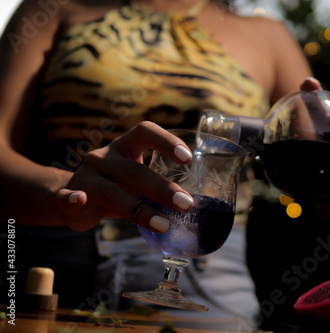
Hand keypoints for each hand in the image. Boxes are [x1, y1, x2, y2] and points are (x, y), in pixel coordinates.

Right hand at [53, 121, 193, 232]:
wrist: (72, 199)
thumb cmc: (116, 188)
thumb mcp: (137, 183)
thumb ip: (158, 189)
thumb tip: (192, 206)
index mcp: (125, 147)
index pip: (145, 132)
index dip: (167, 141)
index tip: (188, 158)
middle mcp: (105, 157)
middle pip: (135, 170)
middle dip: (163, 189)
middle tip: (186, 205)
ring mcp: (85, 176)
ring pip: (110, 190)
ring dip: (138, 209)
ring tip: (163, 224)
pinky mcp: (66, 197)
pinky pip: (67, 197)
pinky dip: (72, 199)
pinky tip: (79, 201)